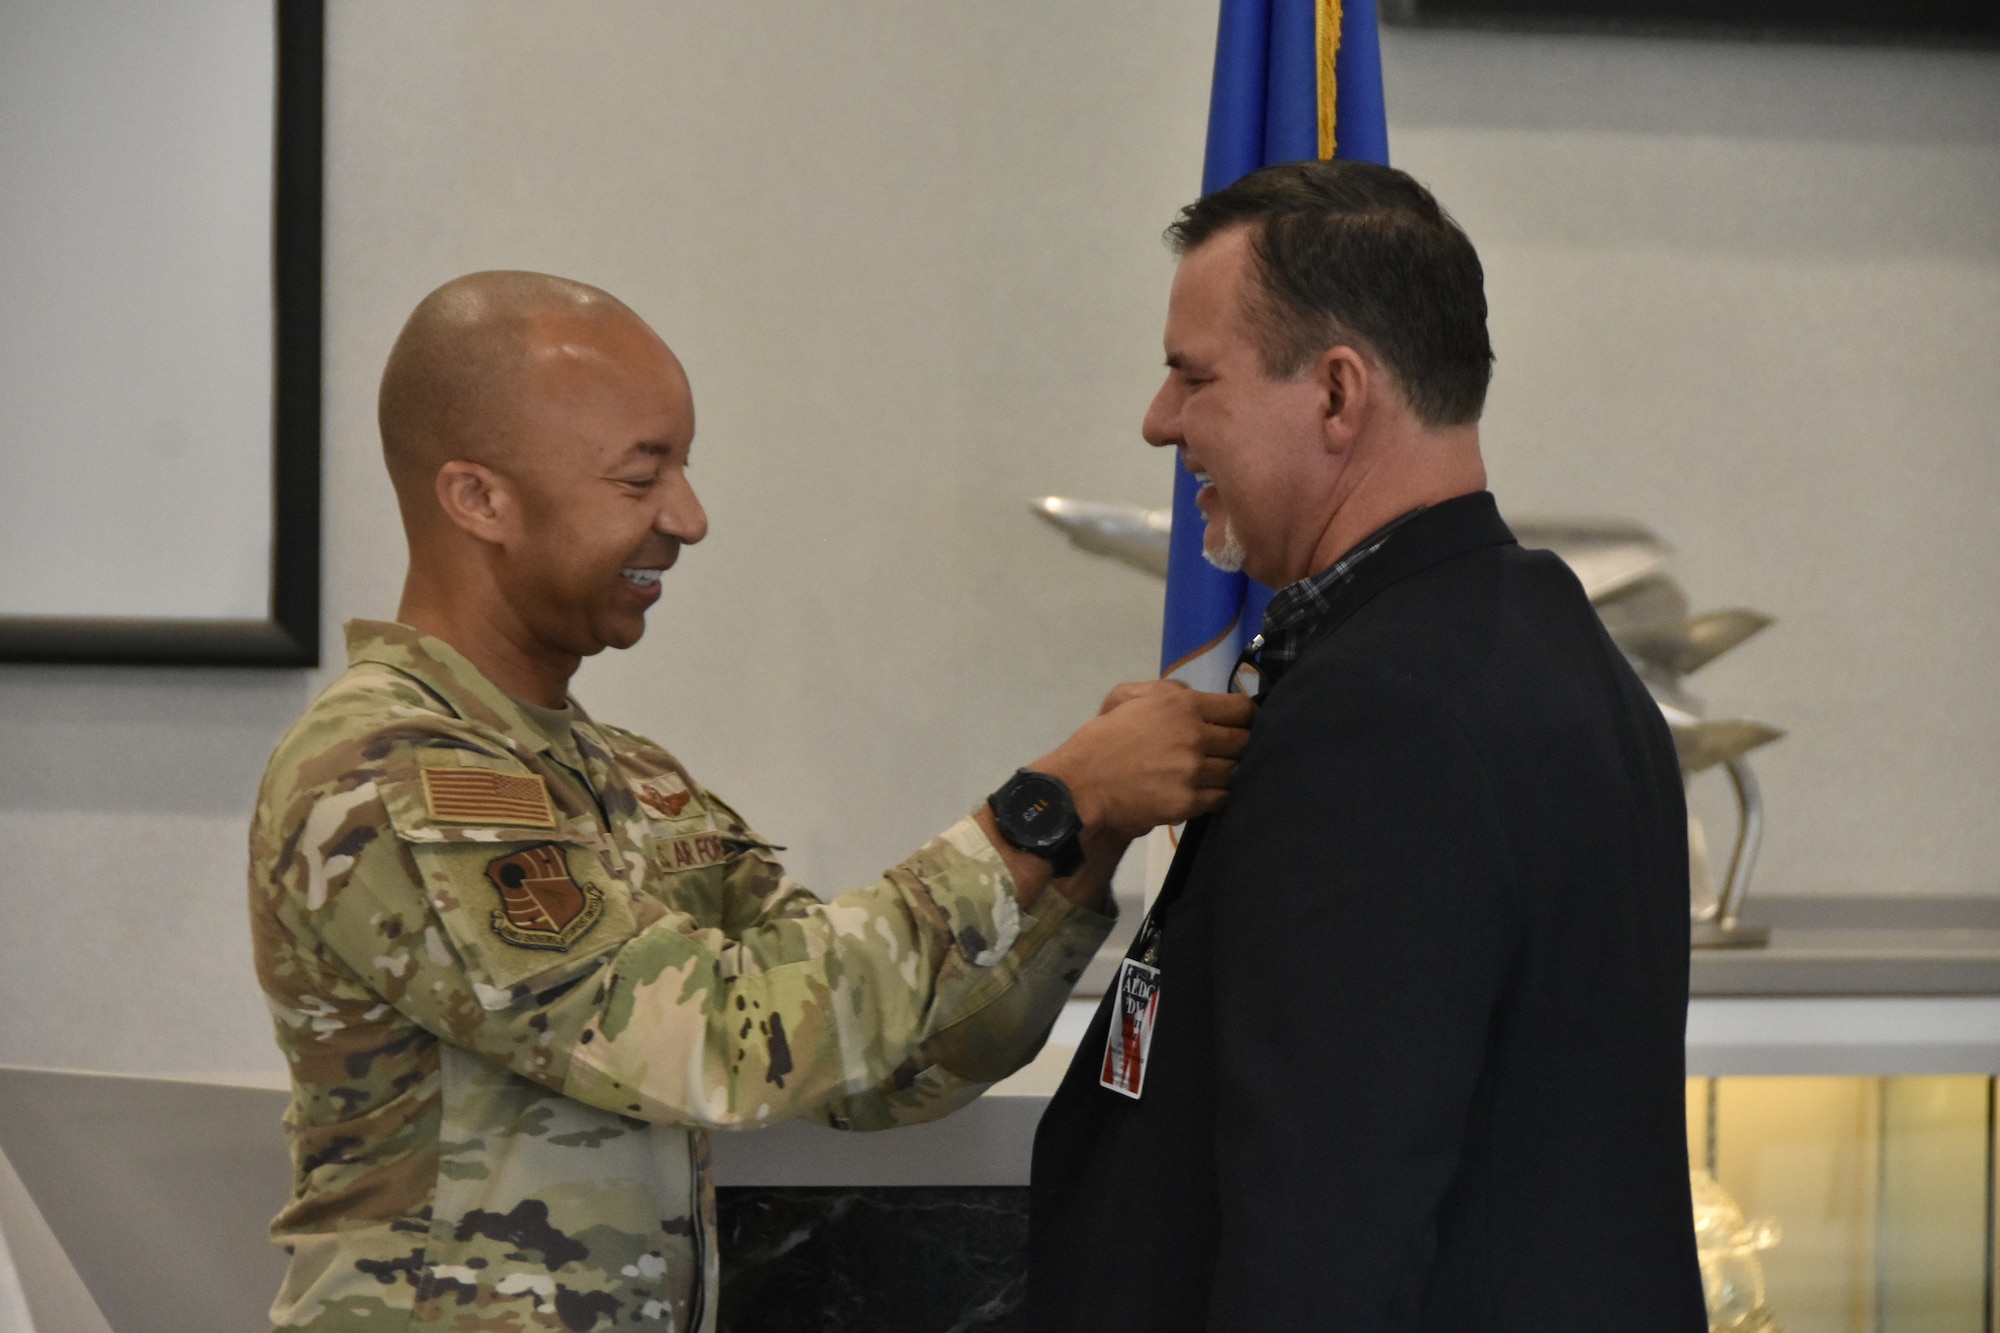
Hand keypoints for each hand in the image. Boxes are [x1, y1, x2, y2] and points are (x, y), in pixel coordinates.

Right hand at [1036, 680, 1254, 839]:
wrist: (1080, 787)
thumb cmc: (1102, 739)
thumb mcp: (1126, 696)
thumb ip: (1167, 690)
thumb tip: (1196, 697)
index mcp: (1182, 705)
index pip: (1242, 709)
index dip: (1246, 717)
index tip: (1239, 724)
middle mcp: (1195, 736)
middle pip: (1244, 742)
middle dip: (1237, 745)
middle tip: (1223, 750)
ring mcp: (1194, 772)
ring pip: (1235, 771)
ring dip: (1225, 771)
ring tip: (1209, 772)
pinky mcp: (1188, 803)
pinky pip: (1221, 798)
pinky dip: (1215, 794)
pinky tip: (1200, 790)